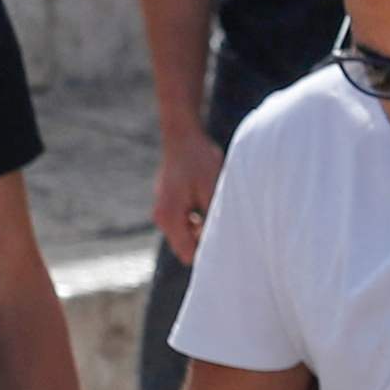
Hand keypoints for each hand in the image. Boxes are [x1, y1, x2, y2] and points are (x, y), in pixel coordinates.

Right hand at [154, 129, 222, 261]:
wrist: (183, 135)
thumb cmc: (199, 159)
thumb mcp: (213, 189)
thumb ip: (216, 218)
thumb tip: (227, 241)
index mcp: (170, 217)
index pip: (188, 254)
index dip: (207, 253)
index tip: (226, 243)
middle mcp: (161, 218)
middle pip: (185, 247)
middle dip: (203, 242)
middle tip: (223, 225)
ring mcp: (162, 211)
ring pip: (184, 236)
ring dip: (200, 231)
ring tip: (215, 211)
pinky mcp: (167, 204)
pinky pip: (182, 224)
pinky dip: (195, 222)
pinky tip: (207, 205)